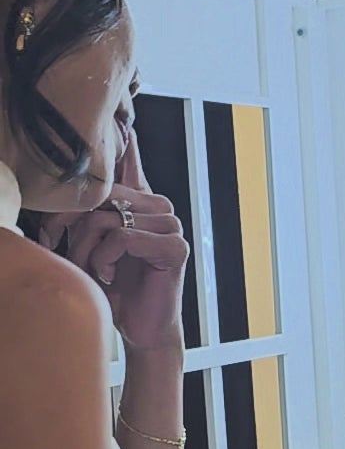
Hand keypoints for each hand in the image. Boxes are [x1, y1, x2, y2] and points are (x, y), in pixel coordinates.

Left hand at [41, 135, 188, 352]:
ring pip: (107, 217)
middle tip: (66, 253)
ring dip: (87, 249)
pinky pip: (123, 237)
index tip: (122, 121)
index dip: (123, 138)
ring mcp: (171, 223)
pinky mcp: (175, 246)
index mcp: (140, 199)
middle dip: (71, 225)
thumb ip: (88, 211)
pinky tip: (108, 275)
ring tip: (93, 270)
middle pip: (100, 194)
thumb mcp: (92, 241)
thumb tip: (72, 180)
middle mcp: (158, 204)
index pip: (128, 157)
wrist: (139, 327)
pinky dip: (105, 259)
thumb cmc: (114, 286)